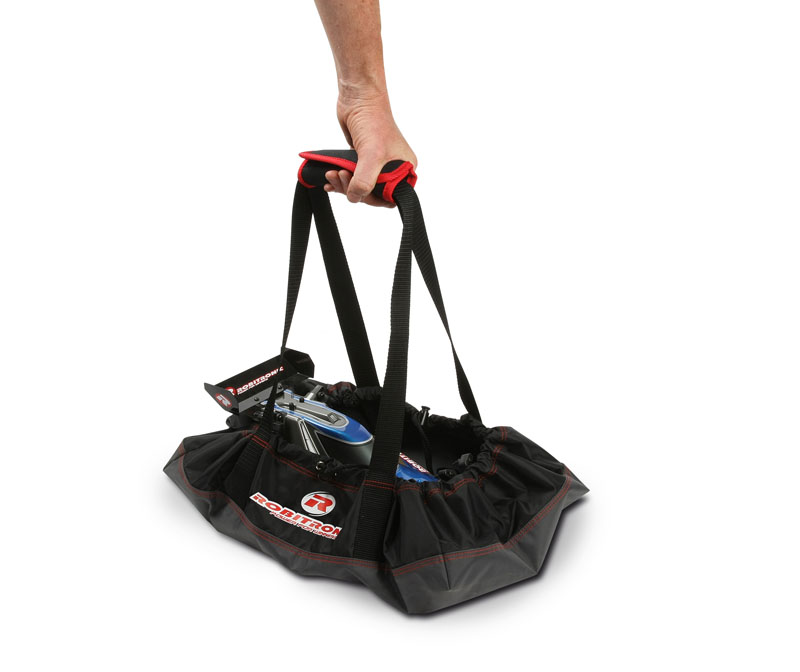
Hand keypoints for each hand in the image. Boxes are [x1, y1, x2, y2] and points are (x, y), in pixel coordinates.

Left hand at [324, 92, 416, 207]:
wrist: (358, 98)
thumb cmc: (373, 120)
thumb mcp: (371, 155)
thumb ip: (364, 181)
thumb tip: (355, 197)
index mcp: (404, 169)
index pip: (389, 198)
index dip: (372, 198)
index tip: (357, 192)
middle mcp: (393, 168)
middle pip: (372, 194)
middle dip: (353, 189)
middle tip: (342, 176)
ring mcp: (376, 164)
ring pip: (359, 187)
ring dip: (343, 185)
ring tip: (333, 174)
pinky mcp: (361, 159)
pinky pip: (351, 178)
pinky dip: (340, 180)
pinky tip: (331, 177)